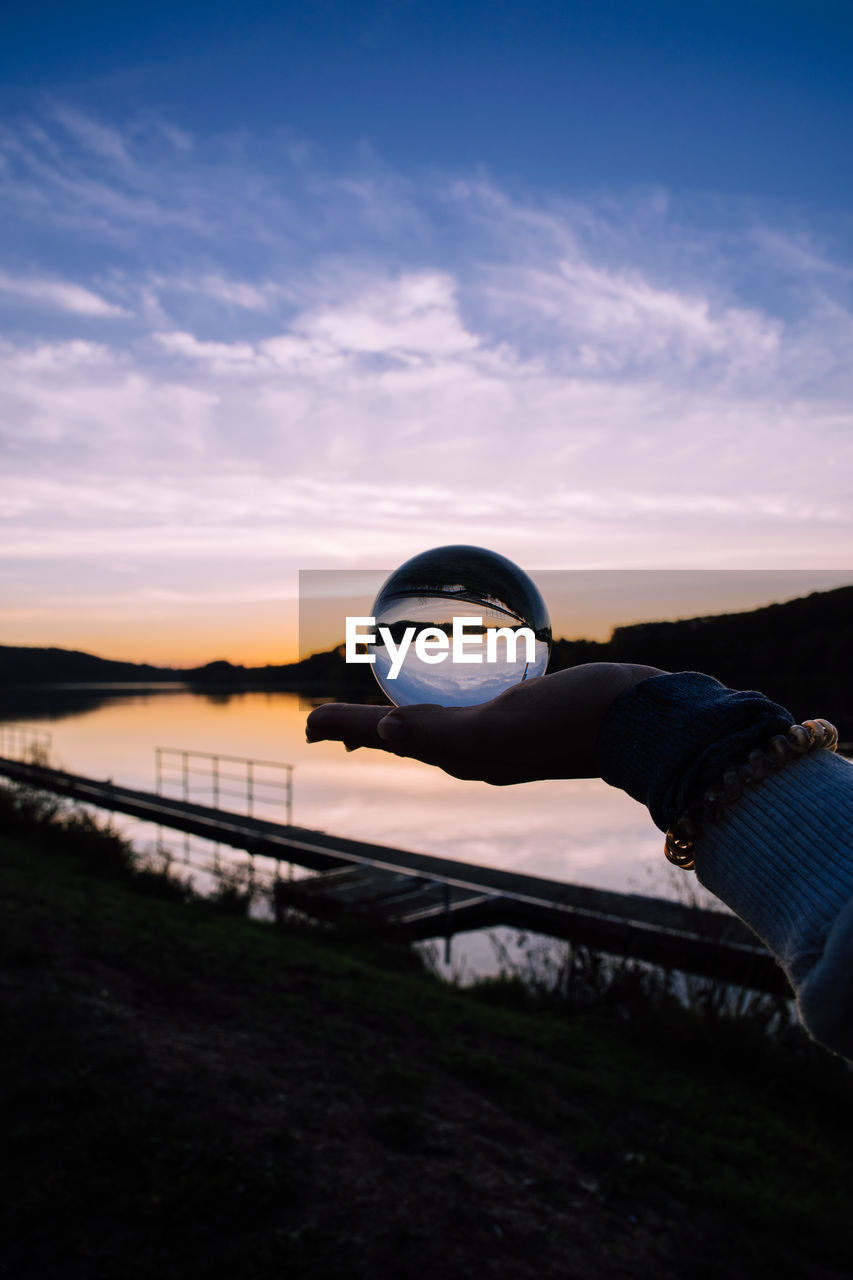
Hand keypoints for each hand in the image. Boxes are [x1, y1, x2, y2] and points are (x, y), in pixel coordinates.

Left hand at [305, 662, 664, 784]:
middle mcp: (480, 749)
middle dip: (368, 731)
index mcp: (464, 754)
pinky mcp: (531, 710)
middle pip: (408, 738)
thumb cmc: (572, 720)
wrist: (645, 719)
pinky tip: (463, 670)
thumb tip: (390, 732)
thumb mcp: (502, 727)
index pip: (390, 740)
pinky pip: (478, 699)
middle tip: (331, 721)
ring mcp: (507, 731)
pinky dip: (453, 690)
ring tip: (385, 703)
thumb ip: (444, 731)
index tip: (306, 724)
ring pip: (441, 721)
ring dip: (405, 715)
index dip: (345, 731)